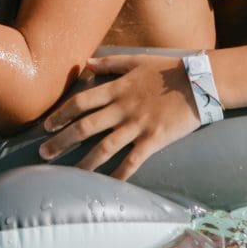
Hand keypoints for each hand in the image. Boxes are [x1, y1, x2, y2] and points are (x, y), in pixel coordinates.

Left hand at [37, 53, 200, 180]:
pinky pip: (133, 161)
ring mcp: (138, 125)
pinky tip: (107, 187)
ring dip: (84, 162)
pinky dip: (119, 175)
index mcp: (118, 88)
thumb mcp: (137, 60)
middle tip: (44, 154)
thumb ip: (110, 63)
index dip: (61, 114)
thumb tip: (85, 63)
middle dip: (62, 141)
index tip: (46, 126)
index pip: (81, 102)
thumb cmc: (169, 69)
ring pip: (105, 147)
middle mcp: (123, 108)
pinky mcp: (154, 139)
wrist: (202, 81)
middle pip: (86, 126)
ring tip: (68, 174)